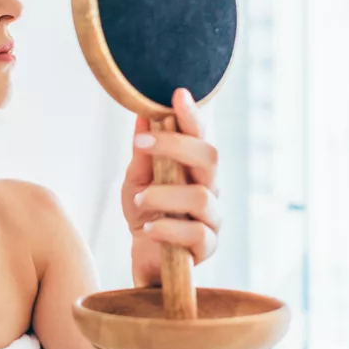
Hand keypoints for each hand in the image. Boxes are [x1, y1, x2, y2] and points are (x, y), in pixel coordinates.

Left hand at [121, 87, 221, 290]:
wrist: (143, 253)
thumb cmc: (143, 211)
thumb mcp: (135, 178)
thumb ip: (142, 151)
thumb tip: (141, 113)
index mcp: (194, 166)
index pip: (199, 135)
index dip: (191, 115)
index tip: (177, 94)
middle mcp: (210, 186)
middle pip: (209, 156)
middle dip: (175, 145)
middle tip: (142, 143)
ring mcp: (212, 217)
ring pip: (200, 196)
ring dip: (163, 194)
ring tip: (138, 200)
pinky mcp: (208, 246)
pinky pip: (197, 233)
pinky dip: (167, 227)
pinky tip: (148, 228)